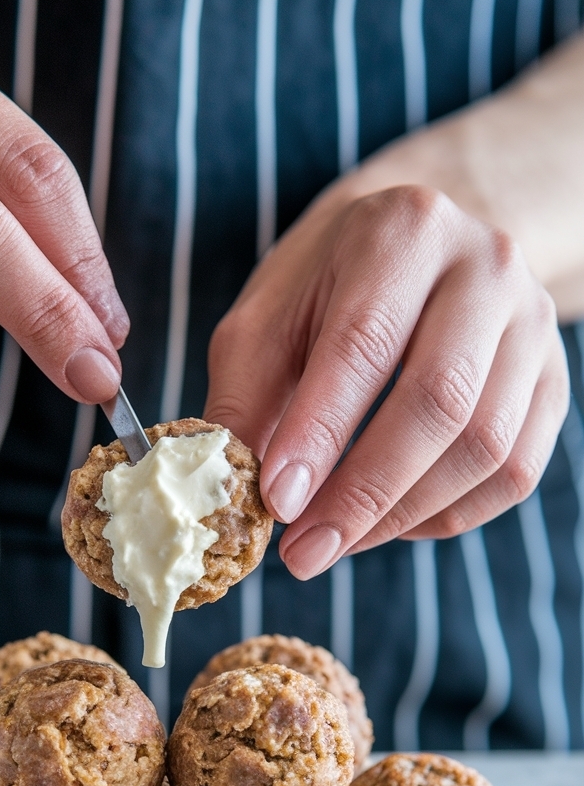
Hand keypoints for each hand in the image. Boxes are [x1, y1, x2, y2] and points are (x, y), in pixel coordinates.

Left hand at [204, 184, 568, 578]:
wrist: (418, 248)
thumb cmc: (326, 288)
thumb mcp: (265, 319)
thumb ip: (244, 398)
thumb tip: (234, 492)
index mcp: (403, 233)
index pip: (364, 344)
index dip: (320, 433)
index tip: (278, 503)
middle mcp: (486, 268)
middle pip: (440, 402)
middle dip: (363, 494)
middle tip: (303, 552)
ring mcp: (533, 324)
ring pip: (486, 447)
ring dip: (402, 515)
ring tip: (334, 543)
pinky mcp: (554, 380)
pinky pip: (514, 472)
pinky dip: (447, 516)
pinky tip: (389, 524)